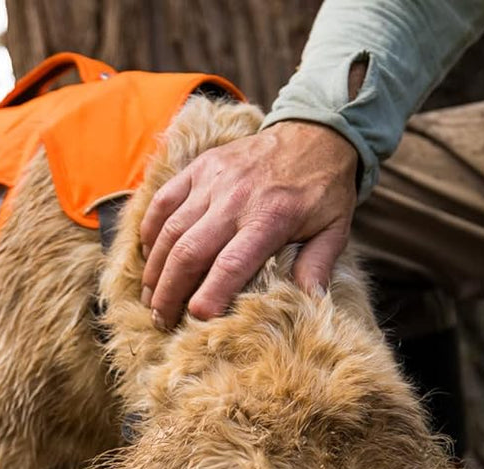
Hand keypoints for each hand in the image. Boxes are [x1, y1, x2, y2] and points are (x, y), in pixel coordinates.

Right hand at [139, 120, 358, 327]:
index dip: (209, 295)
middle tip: (161, 320)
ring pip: (170, 230)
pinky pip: (163, 201)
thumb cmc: (323, 190)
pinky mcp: (199, 168)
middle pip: (189, 252)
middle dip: (170, 292)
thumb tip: (309, 303)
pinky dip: (150, 231)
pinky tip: (148, 257)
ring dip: (154, 269)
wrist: (314, 133)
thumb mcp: (335, 229)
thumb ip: (318, 266)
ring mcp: (212, 180)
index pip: (231, 265)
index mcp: (270, 219)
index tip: (195, 319)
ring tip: (150, 298)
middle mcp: (236, 199)